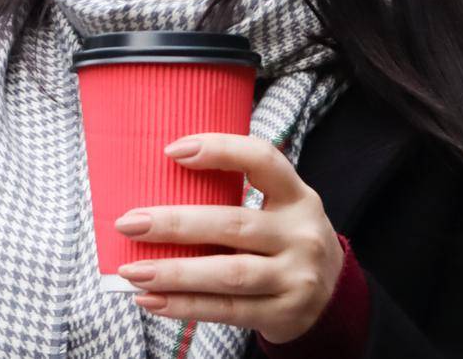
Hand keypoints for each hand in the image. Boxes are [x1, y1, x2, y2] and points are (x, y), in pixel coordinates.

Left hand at [112, 133, 342, 343]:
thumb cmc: (285, 241)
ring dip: (173, 272)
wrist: (333, 299)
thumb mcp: (279, 209)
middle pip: (232, 224)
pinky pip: (227, 310)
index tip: (170, 151)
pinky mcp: (284, 313)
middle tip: (129, 223)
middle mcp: (300, 234)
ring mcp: (295, 277)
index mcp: (297, 196)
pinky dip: (184, 306)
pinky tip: (150, 299)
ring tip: (131, 271)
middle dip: (175, 224)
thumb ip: (235, 197)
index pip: (262, 159)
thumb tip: (152, 190)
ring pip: (227, 273)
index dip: (219, 149)